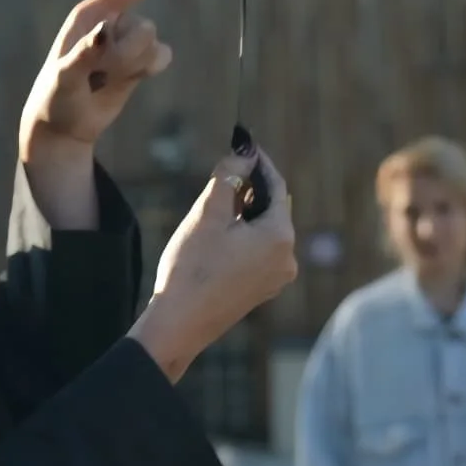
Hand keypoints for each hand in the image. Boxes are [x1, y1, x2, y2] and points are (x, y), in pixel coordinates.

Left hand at [20, 0, 189, 153]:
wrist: (64, 127)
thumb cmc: (56, 98)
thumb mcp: (64, 77)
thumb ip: (85, 53)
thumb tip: (104, 32)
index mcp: (91, 14)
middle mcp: (112, 21)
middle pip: (145, 28)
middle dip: (126, 57)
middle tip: (97, 75)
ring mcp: (127, 41)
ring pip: (154, 44)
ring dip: (134, 67)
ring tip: (105, 79)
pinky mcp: (138, 60)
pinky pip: (163, 57)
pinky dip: (148, 71)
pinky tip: (125, 82)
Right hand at [129, 147, 297, 381]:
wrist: (178, 324)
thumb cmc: (191, 267)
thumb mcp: (208, 213)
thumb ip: (229, 176)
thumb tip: (244, 152)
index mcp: (280, 237)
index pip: (276, 186)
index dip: (259, 161)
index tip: (245, 141)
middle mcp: (287, 258)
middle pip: (272, 208)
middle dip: (250, 188)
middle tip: (225, 169)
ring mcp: (276, 278)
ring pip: (264, 230)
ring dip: (245, 212)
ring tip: (217, 202)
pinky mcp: (262, 290)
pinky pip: (259, 251)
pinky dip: (244, 235)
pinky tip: (218, 234)